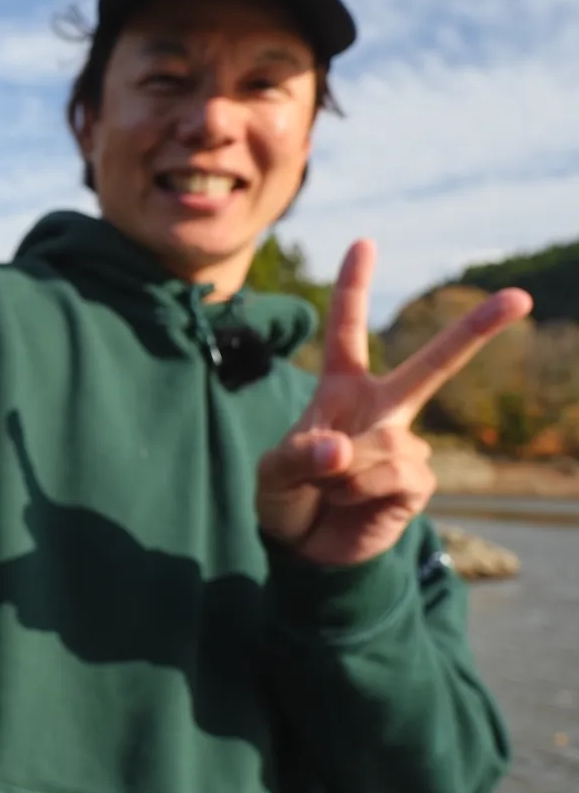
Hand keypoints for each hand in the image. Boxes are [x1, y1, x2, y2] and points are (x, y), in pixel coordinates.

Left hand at [256, 239, 531, 565]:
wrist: (302, 551)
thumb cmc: (284, 499)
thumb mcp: (271, 472)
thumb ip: (298, 455)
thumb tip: (342, 450)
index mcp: (341, 389)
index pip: (347, 330)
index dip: (354, 285)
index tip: (365, 241)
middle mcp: (381, 409)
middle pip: (433, 364)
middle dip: (477, 329)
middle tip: (519, 297)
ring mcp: (404, 444)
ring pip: (386, 443)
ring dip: (345, 471)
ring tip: (328, 489)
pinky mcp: (418, 482)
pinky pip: (398, 473)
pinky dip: (364, 489)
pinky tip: (352, 502)